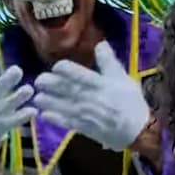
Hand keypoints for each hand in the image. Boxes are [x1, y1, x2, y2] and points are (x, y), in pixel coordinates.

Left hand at [32, 41, 150, 151]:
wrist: (137, 131)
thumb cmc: (131, 102)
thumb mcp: (123, 78)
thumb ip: (109, 62)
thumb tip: (100, 44)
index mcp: (98, 83)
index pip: (76, 73)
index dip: (63, 69)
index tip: (56, 67)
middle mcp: (88, 97)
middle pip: (64, 88)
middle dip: (49, 84)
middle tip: (38, 81)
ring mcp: (85, 114)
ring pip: (61, 105)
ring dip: (47, 101)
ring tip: (37, 97)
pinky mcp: (83, 128)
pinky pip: (65, 122)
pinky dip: (54, 119)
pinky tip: (44, 115)